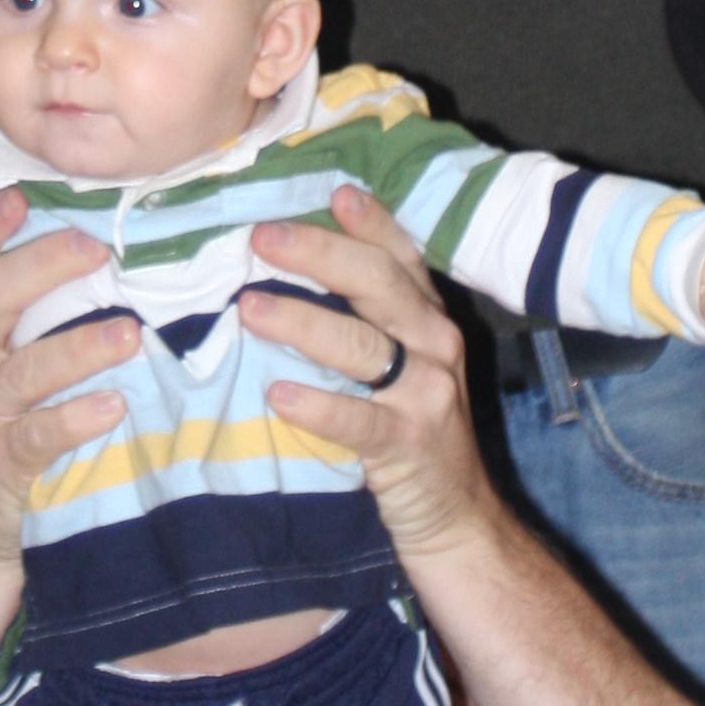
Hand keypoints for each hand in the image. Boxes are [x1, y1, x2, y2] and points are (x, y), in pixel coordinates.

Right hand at [0, 186, 132, 568]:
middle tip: (98, 250)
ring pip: (23, 368)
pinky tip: (115, 405)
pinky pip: (39, 433)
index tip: (22, 194)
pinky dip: (77, 416)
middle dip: (43, 266)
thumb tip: (115, 248)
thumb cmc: (22, 422)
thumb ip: (43, 314)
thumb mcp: (17, 363)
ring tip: (130, 335)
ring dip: (79, 346)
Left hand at [236, 186, 486, 559]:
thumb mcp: (401, 364)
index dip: (372, 221)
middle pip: (378, 285)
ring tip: (250, 307)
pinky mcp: (409, 444)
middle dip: (318, 254)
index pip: (402, 257)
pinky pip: (358, 420)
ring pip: (362, 345)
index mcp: (429, 318)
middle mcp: (436, 344)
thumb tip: (288, 267)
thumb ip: (364, 320)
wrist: (454, 515)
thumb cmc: (411, 428)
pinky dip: (316, 406)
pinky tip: (277, 394)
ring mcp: (427, 394)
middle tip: (261, 237)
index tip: (333, 190)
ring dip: (302, 323)